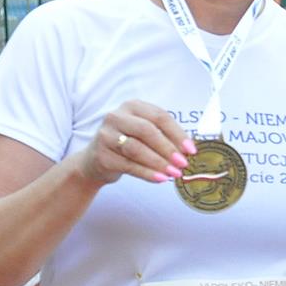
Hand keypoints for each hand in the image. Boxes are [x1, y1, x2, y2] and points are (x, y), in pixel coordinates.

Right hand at [76, 99, 195, 185]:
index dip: (177, 133)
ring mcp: (106, 135)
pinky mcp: (102, 155)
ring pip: (137, 149)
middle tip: (183, 163)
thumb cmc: (126, 144)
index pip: (159, 116)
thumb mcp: (143, 134)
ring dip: (159, 162)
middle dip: (168, 148)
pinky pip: (129, 165)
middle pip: (147, 131)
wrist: (95, 162)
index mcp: (132, 106)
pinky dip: (147, 173)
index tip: (190, 150)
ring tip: (174, 173)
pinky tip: (160, 179)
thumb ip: (164, 136)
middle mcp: (116, 116)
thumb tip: (188, 150)